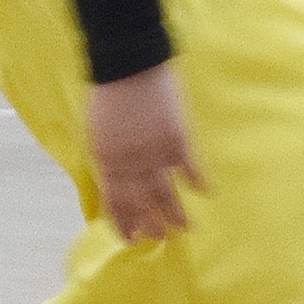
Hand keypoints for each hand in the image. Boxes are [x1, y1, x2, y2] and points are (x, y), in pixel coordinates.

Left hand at [87, 63, 205, 243]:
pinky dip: (199, 181)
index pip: (115, 202)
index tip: (132, 240)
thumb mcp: (96, 131)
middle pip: (142, 203)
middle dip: (152, 224)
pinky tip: (206, 193)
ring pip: (166, 193)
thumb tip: (115, 182)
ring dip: (177, 213)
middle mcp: (130, 163)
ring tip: (185, 229)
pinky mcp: (176, 138)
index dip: (124, 223)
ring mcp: (154, 153)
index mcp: (106, 160)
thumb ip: (107, 158)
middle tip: (162, 238)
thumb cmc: (109, 94)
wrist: (127, 63)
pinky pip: (190, 168)